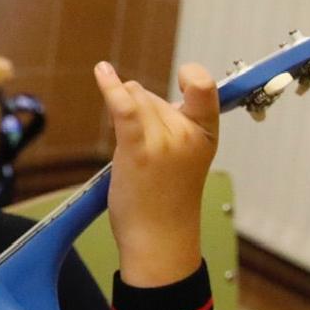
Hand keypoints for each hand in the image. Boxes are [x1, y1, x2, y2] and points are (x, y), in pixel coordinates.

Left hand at [94, 61, 220, 287]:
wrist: (160, 238)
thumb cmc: (167, 198)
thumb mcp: (184, 155)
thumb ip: (171, 123)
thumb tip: (133, 87)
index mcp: (206, 133)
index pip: (204, 89)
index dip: (192, 78)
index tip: (184, 78)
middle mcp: (187, 133)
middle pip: (152, 97)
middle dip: (141, 113)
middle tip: (147, 153)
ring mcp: (164, 141)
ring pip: (134, 100)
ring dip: (124, 115)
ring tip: (134, 154)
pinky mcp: (137, 150)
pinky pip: (124, 108)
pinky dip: (110, 87)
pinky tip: (102, 70)